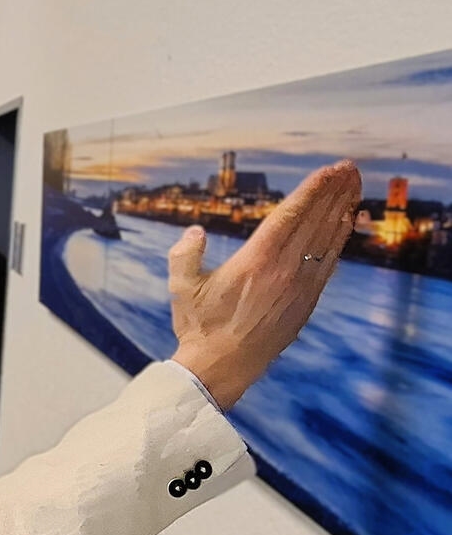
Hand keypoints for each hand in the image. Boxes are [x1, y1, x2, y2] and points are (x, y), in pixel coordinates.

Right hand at [169, 161, 359, 409]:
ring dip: (343, 209)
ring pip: (327, 239)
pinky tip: (347, 223)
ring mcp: (299, 286)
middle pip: (315, 222)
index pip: (289, 216)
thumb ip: (184, 254)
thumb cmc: (199, 326)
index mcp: (254, 262)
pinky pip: (329, 262)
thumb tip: (196, 231)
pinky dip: (340, 239)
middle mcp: (283, 270)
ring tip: (354, 185)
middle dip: (334, 192)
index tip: (329, 171)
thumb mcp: (181, 288)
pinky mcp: (306, 301)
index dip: (311, 191)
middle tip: (349, 167)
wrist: (222, 367)